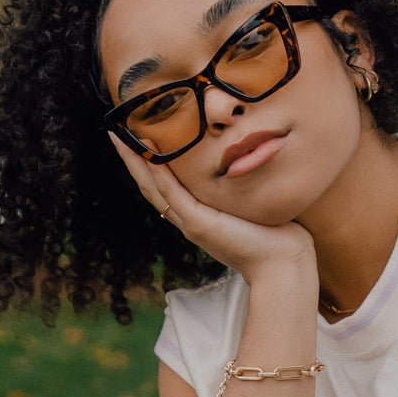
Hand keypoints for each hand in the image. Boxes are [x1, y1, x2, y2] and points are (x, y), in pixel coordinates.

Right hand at [112, 137, 316, 286]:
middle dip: (131, 160)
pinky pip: (172, 193)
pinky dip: (157, 173)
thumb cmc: (275, 236)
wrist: (282, 263)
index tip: (136, 141)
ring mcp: (190, 223)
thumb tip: (251, 163)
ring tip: (119, 138)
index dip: (147, 165)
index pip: (163, 187)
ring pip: (153, 188)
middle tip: (115, 133)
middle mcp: (188, 220)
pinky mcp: (199, 223)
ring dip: (134, 162)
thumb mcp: (251, 206)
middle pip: (149, 186)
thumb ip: (242, 190)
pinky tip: (146, 153)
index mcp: (198, 216)